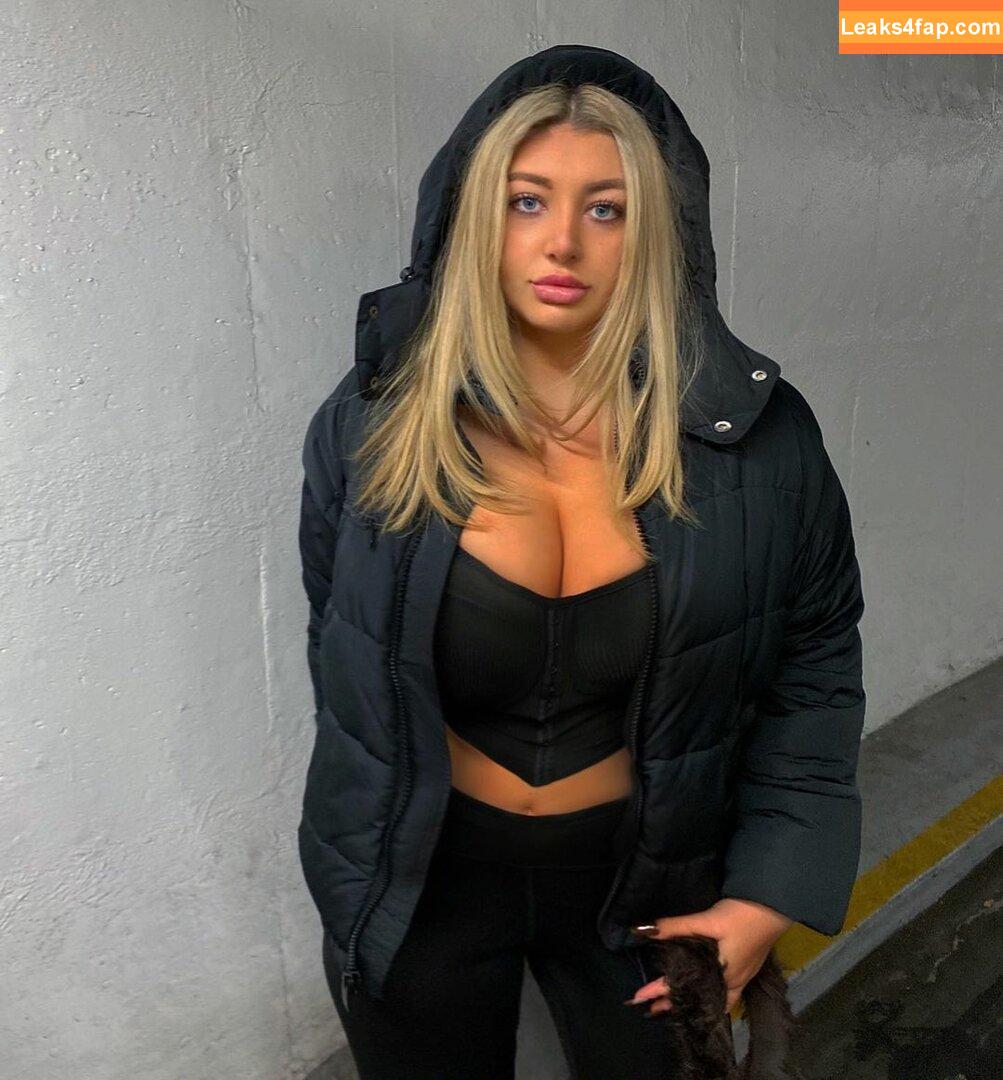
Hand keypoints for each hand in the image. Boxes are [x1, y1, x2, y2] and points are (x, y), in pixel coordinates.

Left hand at [624, 898, 792, 1015]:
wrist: (774, 907)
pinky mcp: (750, 968)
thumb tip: (646, 930)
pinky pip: (730, 993)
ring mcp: (744, 977)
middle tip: (654, 1007)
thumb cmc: (741, 916)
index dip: (659, 992)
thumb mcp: (707, 920)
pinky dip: (717, 997)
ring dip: (697, 1001)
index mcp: (721, 975)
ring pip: (717, 999)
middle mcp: (733, 982)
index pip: (683, 987)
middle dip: (676, 1003)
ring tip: (678, 1005)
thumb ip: (677, 926)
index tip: (638, 999)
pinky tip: (712, 993)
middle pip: (700, 1000)